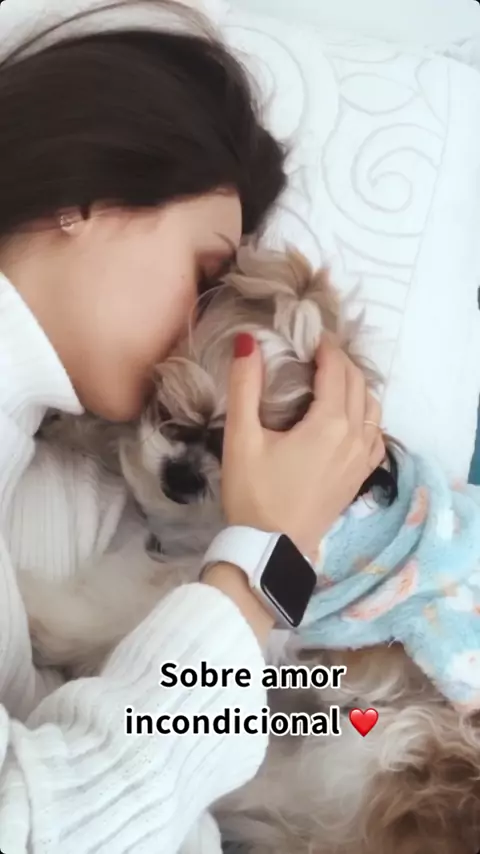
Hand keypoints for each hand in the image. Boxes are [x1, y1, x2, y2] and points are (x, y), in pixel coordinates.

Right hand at [222, 333, 384, 558]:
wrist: (271, 549)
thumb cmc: (253, 493)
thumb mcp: (241, 438)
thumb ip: (245, 386)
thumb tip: (247, 341)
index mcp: (329, 424)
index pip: (336, 370)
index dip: (325, 348)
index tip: (310, 337)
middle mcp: (354, 437)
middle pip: (358, 384)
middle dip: (340, 362)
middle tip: (318, 353)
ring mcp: (362, 460)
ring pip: (372, 409)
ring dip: (357, 387)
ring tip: (333, 381)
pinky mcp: (360, 478)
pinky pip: (376, 437)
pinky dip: (367, 418)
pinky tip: (349, 420)